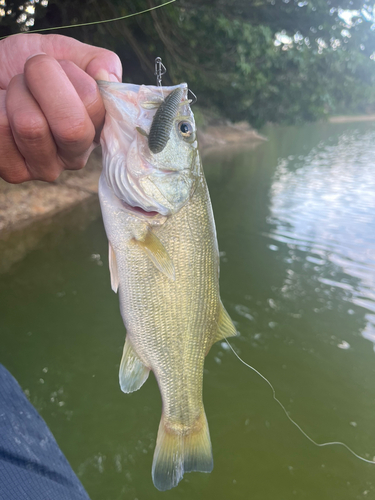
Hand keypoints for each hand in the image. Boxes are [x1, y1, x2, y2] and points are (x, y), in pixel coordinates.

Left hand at [0, 33, 121, 182]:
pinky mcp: (15, 172)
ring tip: (15, 92)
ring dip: (17, 93)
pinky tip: (2, 110)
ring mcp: (46, 169)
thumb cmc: (27, 68)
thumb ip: (99, 61)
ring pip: (31, 125)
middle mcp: (76, 156)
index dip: (71, 74)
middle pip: (72, 126)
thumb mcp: (66, 54)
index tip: (58, 67)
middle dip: (43, 80)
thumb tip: (107, 76)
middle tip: (32, 71)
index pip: (95, 105)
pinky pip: (1, 128)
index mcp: (96, 130)